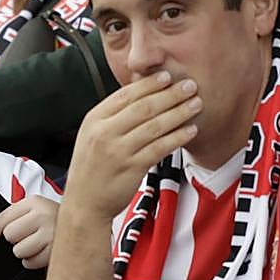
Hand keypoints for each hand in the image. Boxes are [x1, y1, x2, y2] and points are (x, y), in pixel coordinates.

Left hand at [0, 194, 58, 268]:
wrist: (87, 221)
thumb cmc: (55, 220)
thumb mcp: (35, 210)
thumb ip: (15, 218)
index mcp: (33, 202)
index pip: (2, 219)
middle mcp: (42, 214)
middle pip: (9, 235)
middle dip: (15, 240)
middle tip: (28, 236)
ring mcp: (51, 232)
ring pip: (18, 251)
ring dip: (24, 252)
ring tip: (37, 243)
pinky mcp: (56, 250)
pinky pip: (30, 262)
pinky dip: (32, 261)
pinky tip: (42, 251)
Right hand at [62, 72, 199, 221]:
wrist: (84, 203)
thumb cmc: (91, 169)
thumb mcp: (91, 136)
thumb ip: (113, 117)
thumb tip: (142, 95)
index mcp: (94, 120)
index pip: (125, 94)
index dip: (149, 84)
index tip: (168, 76)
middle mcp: (104, 133)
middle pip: (143, 107)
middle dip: (170, 94)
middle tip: (189, 86)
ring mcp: (118, 151)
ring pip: (155, 126)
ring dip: (179, 113)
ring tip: (195, 105)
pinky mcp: (132, 168)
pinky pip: (160, 148)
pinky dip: (177, 137)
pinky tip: (190, 130)